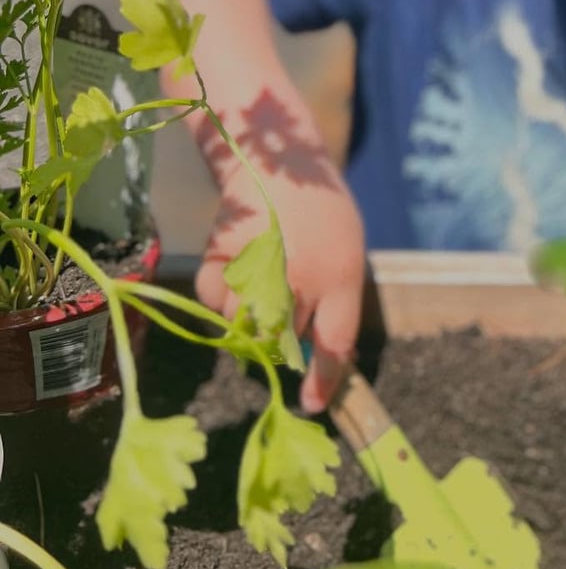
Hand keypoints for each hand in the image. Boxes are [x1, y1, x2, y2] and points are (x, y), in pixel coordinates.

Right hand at [196, 168, 364, 414]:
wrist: (277, 164)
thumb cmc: (321, 211)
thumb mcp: (347, 252)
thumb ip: (337, 303)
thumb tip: (318, 356)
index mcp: (340, 275)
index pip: (335, 344)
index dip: (322, 379)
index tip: (311, 404)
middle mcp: (299, 279)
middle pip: (284, 343)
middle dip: (283, 342)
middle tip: (282, 313)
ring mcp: (256, 272)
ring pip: (245, 330)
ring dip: (250, 322)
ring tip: (261, 283)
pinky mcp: (220, 262)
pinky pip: (215, 308)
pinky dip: (222, 301)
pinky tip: (236, 272)